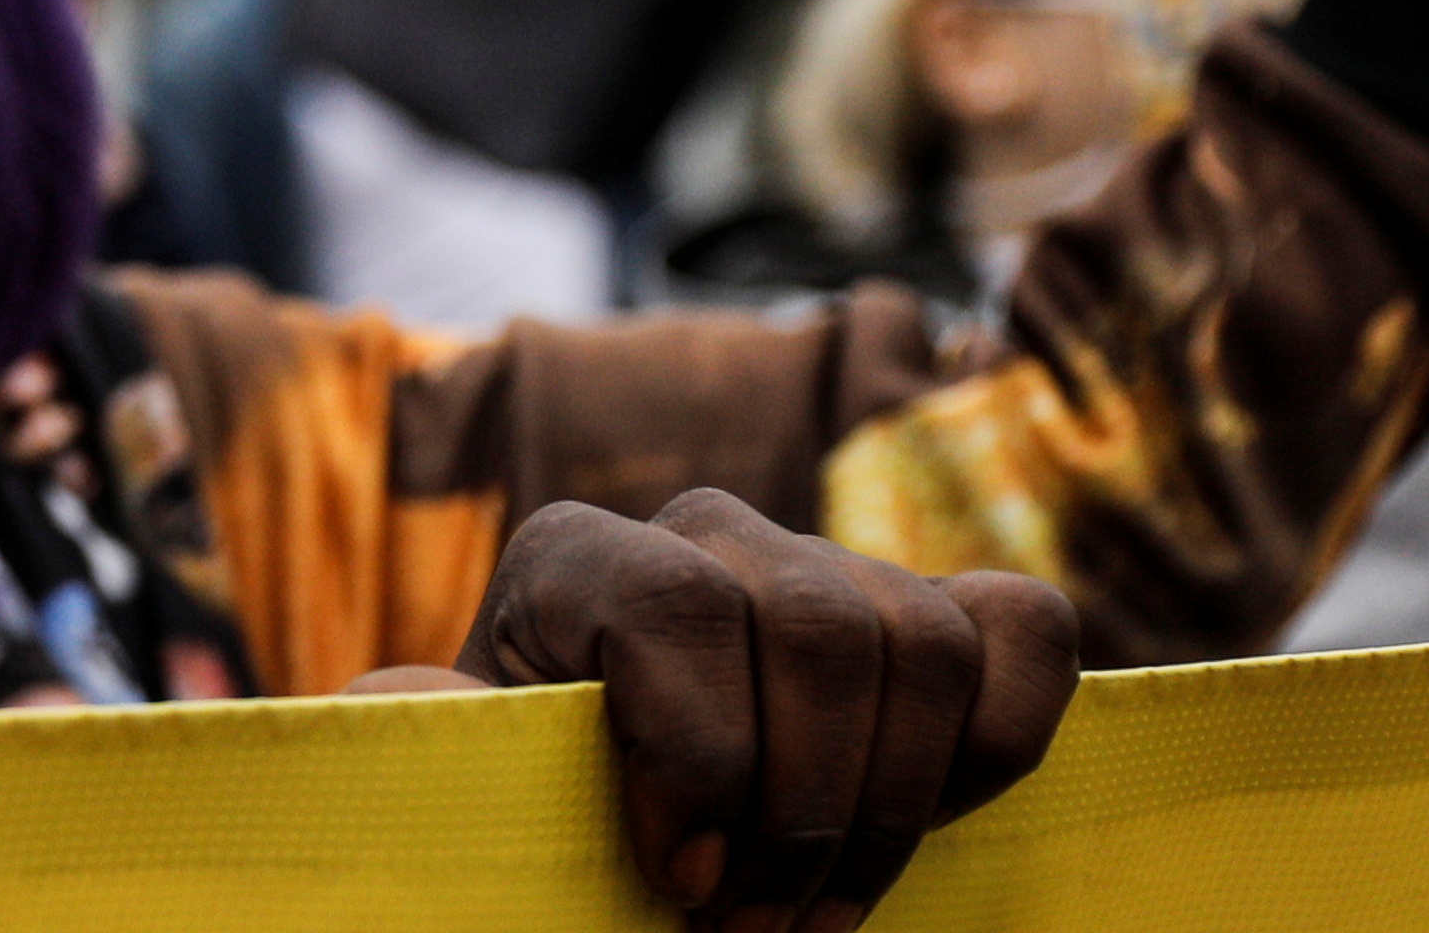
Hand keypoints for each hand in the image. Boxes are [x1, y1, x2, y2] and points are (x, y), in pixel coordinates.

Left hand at [449, 492, 1074, 932]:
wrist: (609, 846)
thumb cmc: (531, 824)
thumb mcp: (467, 783)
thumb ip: (428, 730)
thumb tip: (407, 694)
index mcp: (576, 558)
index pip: (676, 602)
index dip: (702, 756)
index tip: (678, 883)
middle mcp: (706, 535)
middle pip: (817, 625)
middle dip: (807, 809)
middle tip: (758, 931)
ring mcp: (830, 570)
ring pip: (923, 637)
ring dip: (894, 807)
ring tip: (824, 909)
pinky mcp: (933, 619)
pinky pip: (1021, 631)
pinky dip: (1003, 740)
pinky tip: (932, 823)